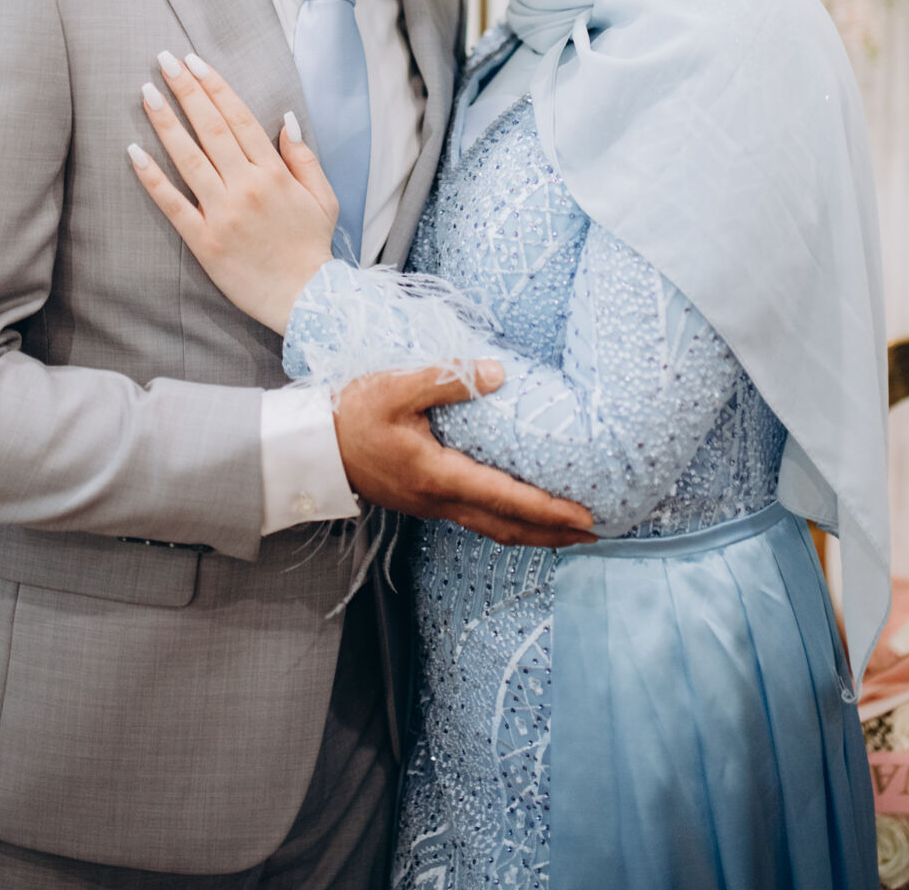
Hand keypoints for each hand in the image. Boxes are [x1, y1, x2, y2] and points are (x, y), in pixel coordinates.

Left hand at [129, 51, 338, 332]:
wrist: (307, 299)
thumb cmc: (313, 246)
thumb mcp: (322, 196)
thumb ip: (302, 156)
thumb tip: (285, 117)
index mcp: (273, 172)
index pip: (238, 117)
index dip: (215, 86)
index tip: (195, 61)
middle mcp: (246, 186)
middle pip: (211, 128)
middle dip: (186, 90)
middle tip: (164, 60)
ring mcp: (222, 212)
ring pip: (189, 158)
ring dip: (166, 122)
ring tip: (146, 92)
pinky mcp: (203, 240)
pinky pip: (172, 204)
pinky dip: (152, 178)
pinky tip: (133, 152)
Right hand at [334, 363, 595, 548]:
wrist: (313, 445)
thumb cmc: (351, 414)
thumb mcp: (396, 386)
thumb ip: (448, 378)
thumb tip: (499, 374)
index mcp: (438, 474)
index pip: (506, 499)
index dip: (550, 511)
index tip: (586, 518)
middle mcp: (439, 499)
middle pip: (507, 527)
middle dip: (553, 534)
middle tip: (595, 534)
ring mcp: (431, 505)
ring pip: (492, 528)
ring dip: (534, 532)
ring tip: (568, 531)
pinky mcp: (425, 500)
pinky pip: (476, 518)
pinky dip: (508, 521)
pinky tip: (518, 511)